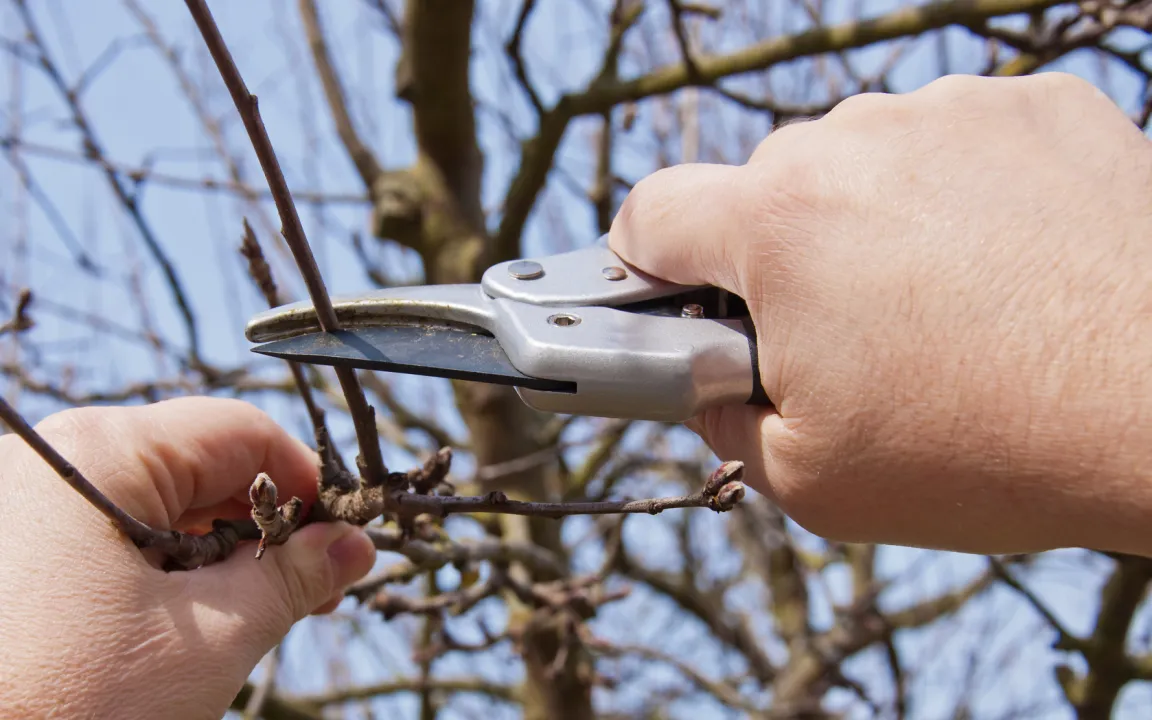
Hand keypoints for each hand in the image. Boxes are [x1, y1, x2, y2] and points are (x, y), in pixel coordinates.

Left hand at [0, 397, 376, 718]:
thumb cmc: (76, 704)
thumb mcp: (214, 636)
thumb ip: (294, 575)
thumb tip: (356, 544)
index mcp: (102, 452)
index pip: (241, 433)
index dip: (307, 485)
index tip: (343, 542)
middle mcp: (55, 460)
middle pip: (200, 466)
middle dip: (265, 529)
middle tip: (312, 591)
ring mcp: (26, 507)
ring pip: (160, 505)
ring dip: (220, 555)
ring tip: (256, 614)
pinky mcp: (16, 553)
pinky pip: (114, 536)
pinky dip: (167, 570)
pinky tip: (194, 618)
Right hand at [609, 72, 1151, 555]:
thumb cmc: (994, 450)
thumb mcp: (812, 479)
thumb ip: (720, 423)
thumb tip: (705, 385)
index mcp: (780, 224)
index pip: (652, 213)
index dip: (644, 264)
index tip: (669, 301)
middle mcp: (858, 142)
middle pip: (764, 189)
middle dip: (777, 259)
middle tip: (837, 338)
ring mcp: (954, 113)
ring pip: (862, 162)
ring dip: (870, 224)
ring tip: (943, 311)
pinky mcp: (1037, 109)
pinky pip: (954, 146)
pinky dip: (959, 199)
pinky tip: (1004, 270)